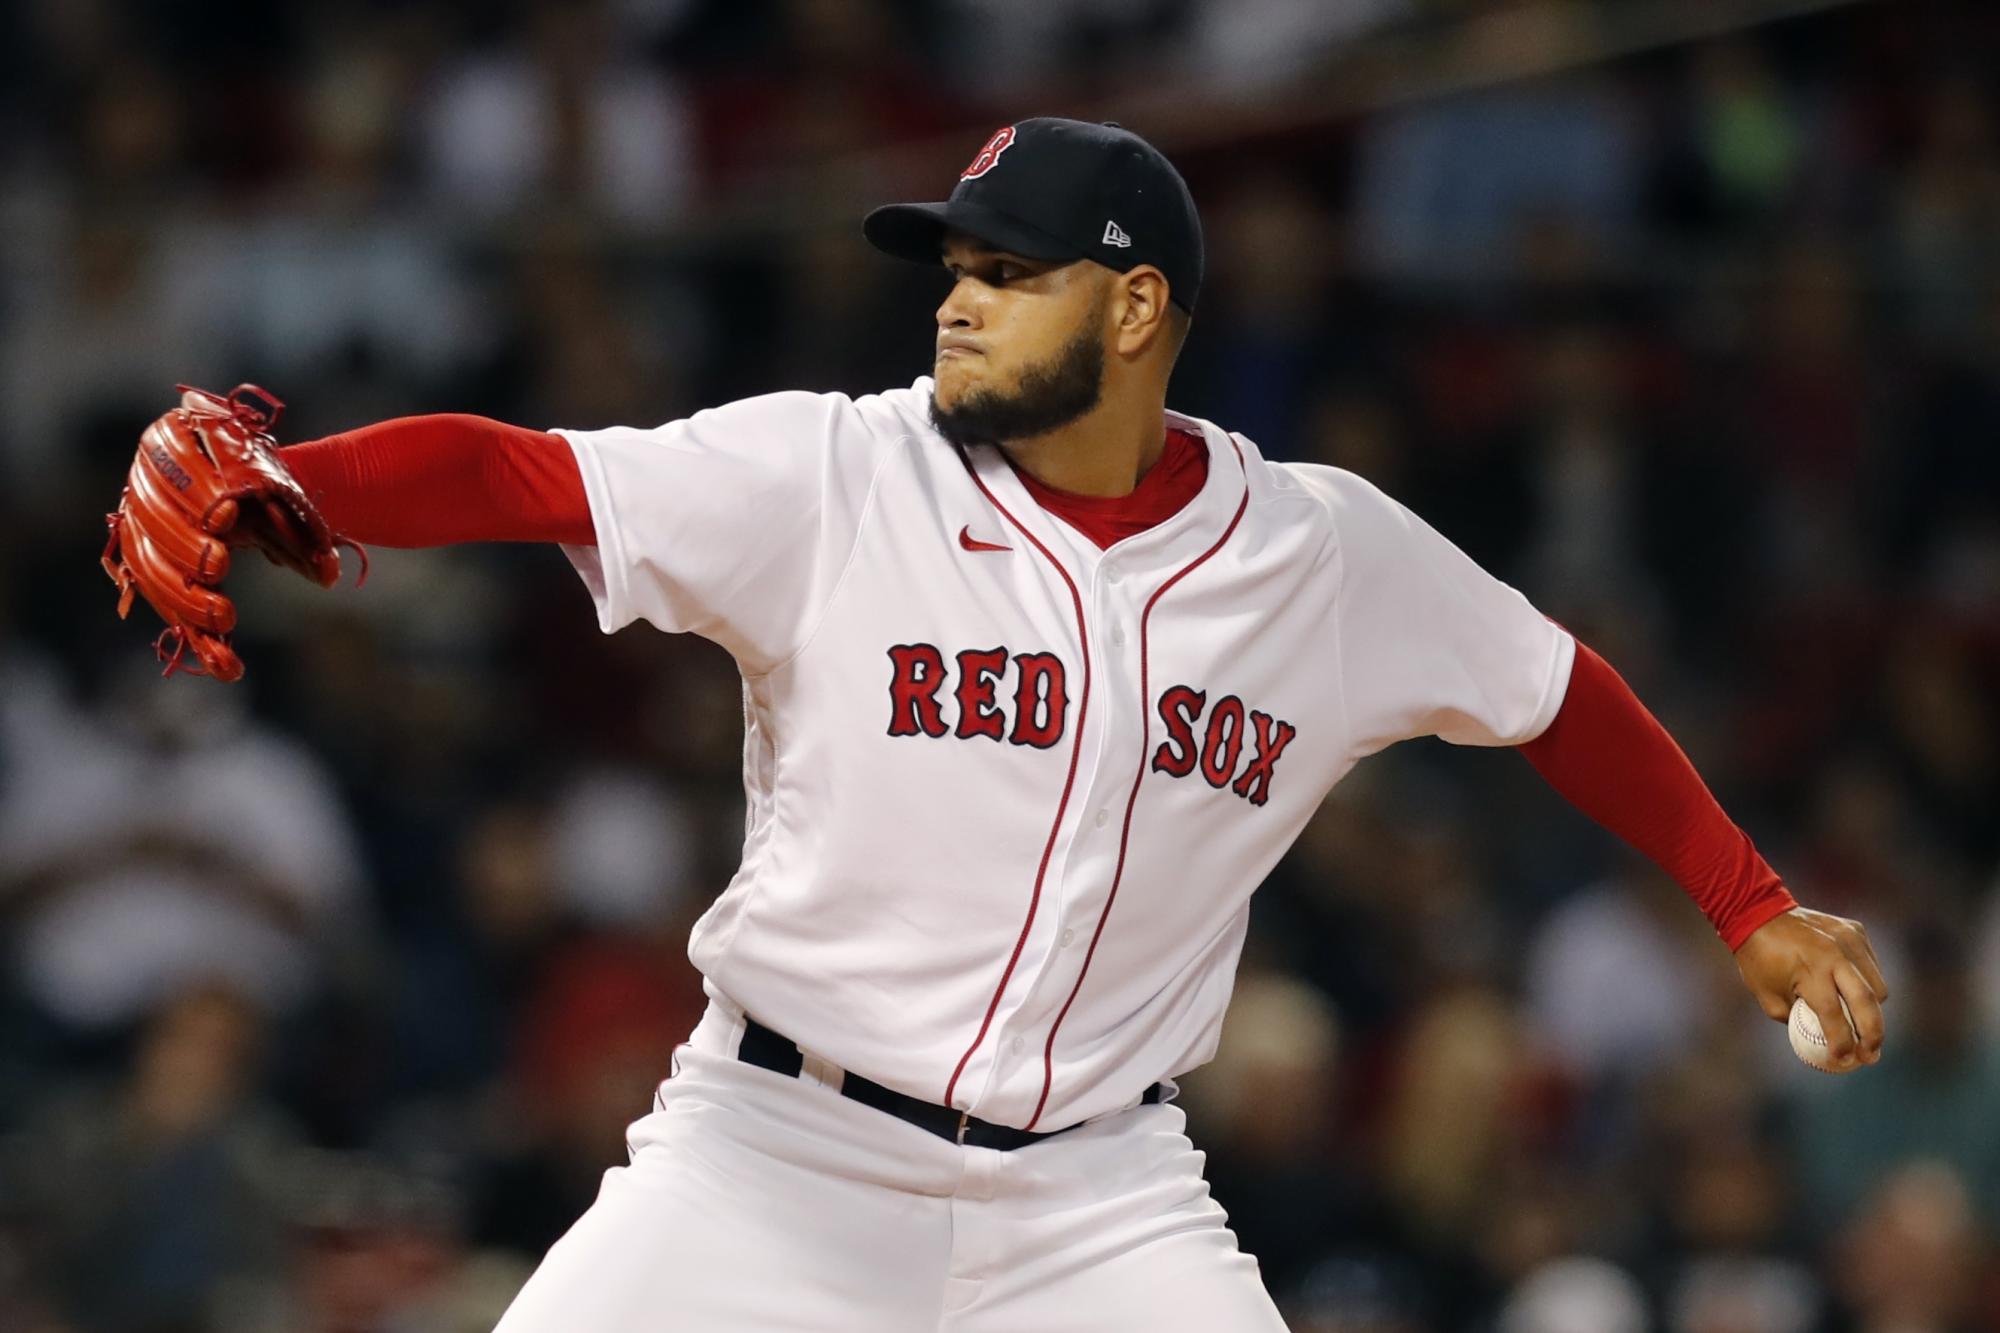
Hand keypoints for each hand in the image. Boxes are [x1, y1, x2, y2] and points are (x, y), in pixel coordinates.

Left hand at [1733, 906, 1887, 1068]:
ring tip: (1861, 1024)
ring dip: (1872, 1009)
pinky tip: (1851, 990)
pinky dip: (1866, 981)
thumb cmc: (1759, 958)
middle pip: (1869, 1002)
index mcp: (1810, 972)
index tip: (1844, 1060)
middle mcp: (1835, 955)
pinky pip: (1870, 965)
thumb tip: (1820, 1038)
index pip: (1834, 1016)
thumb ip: (1795, 1018)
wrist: (1757, 912)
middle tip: (1871, 1055)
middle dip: (1874, 1035)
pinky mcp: (1855, 930)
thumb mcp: (1767, 996)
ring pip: (1877, 985)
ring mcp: (1849, 940)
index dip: (1841, 1043)